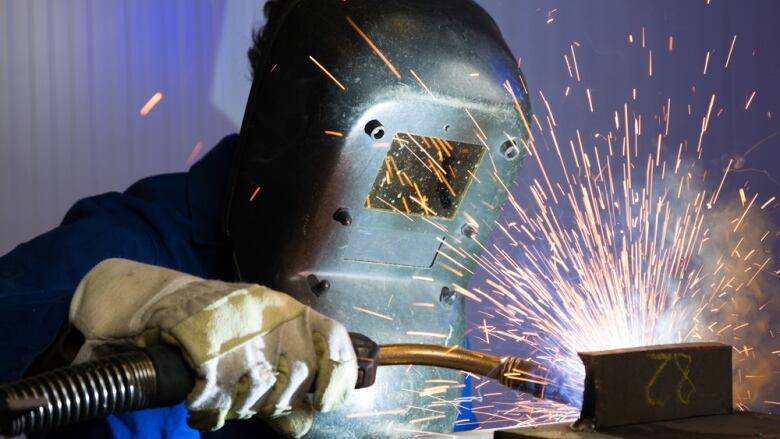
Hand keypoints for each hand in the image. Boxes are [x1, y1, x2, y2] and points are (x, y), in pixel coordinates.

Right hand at [69, 258, 356, 436]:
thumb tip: (304, 423)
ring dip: (238, 406)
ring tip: (222, 396)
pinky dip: (209, 410)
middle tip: (251, 400)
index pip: (333, 340)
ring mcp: (239, 332)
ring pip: (257, 393)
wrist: (163, 299)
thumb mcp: (262, 335)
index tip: (326, 401)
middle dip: (277, 402)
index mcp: (289, 310)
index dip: (337, 376)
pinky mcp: (207, 349)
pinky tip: (201, 404)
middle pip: (296, 380)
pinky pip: (218, 399)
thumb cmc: (218, 323)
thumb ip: (285, 374)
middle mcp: (270, 317)